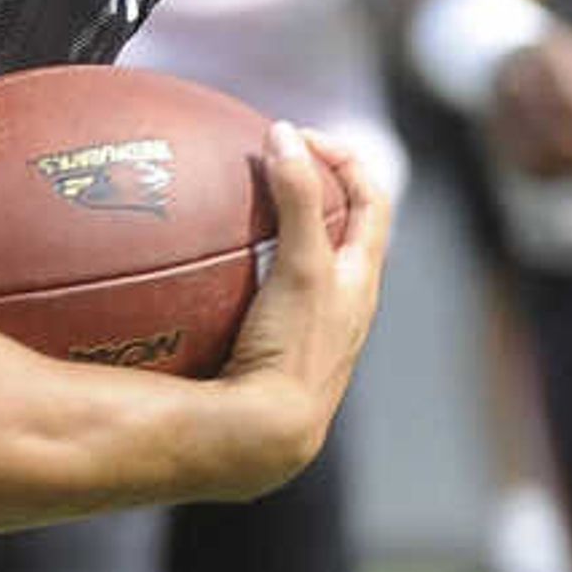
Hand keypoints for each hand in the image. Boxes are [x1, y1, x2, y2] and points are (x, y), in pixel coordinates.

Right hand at [212, 121, 394, 489]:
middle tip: (268, 166)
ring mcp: (313, 334)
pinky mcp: (279, 357)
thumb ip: (297, 199)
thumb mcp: (301, 266)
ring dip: (279, 236)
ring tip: (234, 216)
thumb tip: (282, 134)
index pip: (372, 198)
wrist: (269, 436)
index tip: (296, 139)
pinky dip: (244, 280)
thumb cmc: (295, 351)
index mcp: (362, 278)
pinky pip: (267, 303)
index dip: (344, 158)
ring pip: (306, 269)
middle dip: (313, 191)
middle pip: (343, 230)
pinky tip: (199, 283)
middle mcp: (347, 305)